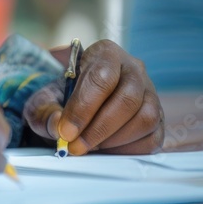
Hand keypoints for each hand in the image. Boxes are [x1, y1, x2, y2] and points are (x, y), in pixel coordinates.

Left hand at [23, 40, 163, 154]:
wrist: (79, 101)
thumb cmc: (62, 95)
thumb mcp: (44, 99)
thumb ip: (46, 111)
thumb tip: (58, 126)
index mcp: (105, 53)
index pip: (102, 78)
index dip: (83, 108)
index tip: (66, 131)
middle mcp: (134, 69)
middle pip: (127, 99)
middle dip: (99, 129)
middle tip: (76, 147)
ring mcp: (151, 93)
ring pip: (145, 118)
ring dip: (115, 140)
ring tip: (90, 147)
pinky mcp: (158, 117)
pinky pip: (153, 137)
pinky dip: (129, 149)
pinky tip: (106, 150)